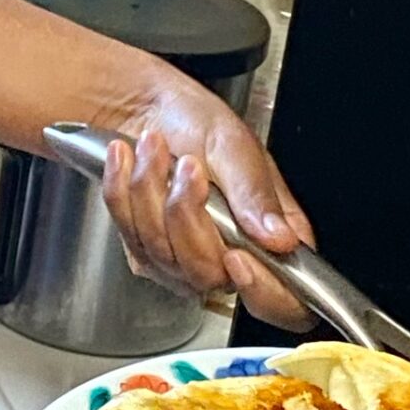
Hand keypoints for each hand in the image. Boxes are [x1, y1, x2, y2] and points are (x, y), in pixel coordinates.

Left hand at [90, 69, 315, 330]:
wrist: (148, 108)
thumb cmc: (198, 122)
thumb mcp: (234, 146)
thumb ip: (256, 194)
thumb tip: (280, 240)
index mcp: (273, 237)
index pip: (285, 301)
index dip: (263, 292)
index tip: (236, 256)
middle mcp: (232, 258)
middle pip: (207, 274)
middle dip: (185, 214)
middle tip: (187, 164)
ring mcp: (186, 262)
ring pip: (161, 255)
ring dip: (150, 190)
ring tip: (155, 147)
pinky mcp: (146, 252)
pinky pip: (129, 237)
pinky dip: (123, 190)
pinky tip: (129, 160)